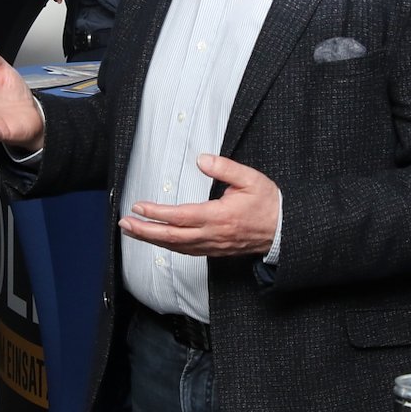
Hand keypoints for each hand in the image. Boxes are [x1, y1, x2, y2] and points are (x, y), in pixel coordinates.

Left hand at [117, 154, 279, 256]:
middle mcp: (212, 235)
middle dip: (145, 231)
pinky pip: (187, 252)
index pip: (180, 217)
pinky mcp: (216, 250)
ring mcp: (213, 245)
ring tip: (133, 231)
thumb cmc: (268, 203)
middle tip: (124, 224)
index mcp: (219, 217)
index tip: (139, 207)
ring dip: (153, 240)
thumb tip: (202, 159)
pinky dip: (169, 247)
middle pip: (172, 237)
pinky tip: (158, 241)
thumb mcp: (250, 179)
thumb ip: (225, 168)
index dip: (157, 214)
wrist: (285, 230)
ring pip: (177, 247)